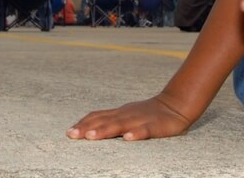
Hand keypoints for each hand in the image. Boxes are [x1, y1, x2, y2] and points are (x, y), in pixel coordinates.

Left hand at [67, 95, 191, 140]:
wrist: (175, 105)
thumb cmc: (147, 113)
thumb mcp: (127, 115)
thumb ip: (110, 121)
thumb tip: (89, 129)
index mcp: (119, 113)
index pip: (97, 116)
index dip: (83, 123)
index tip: (69, 132)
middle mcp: (126, 115)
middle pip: (103, 120)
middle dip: (87, 128)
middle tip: (72, 135)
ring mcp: (139, 119)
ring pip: (120, 124)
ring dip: (104, 130)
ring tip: (90, 137)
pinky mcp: (154, 126)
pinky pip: (144, 130)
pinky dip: (135, 134)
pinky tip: (127, 139)